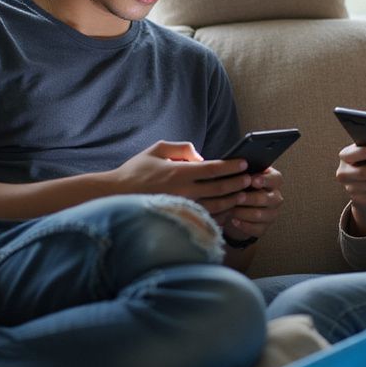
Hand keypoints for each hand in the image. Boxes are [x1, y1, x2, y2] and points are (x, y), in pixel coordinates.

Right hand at [108, 141, 251, 215]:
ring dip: (231, 200)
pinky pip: (204, 218)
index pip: (213, 169)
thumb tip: (200, 155)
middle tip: (249, 179)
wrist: (115, 195)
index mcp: (180, 173)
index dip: (231, 166)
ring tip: (242, 195)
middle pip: (219, 188)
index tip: (244, 163)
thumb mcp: (157, 150)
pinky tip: (226, 210)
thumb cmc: (136, 171)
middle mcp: (183, 191)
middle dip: (237, 183)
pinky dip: (218, 214)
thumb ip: (181, 148)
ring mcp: (182, 207)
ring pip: (215, 206)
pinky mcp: (178, 218)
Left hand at [215, 167, 284, 241]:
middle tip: (237, 197)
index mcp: (273, 181)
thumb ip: (243, 173)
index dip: (265, 180)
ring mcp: (271, 214)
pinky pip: (256, 228)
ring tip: (231, 209)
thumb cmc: (240, 187)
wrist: (237, 209)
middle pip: (266, 199)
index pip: (276, 179)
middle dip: (250, 198)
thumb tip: (235, 167)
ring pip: (260, 215)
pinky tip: (234, 220)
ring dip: (244, 212)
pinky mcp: (264, 228)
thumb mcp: (243, 177)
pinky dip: (243, 225)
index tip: (252, 181)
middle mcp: (275, 197)